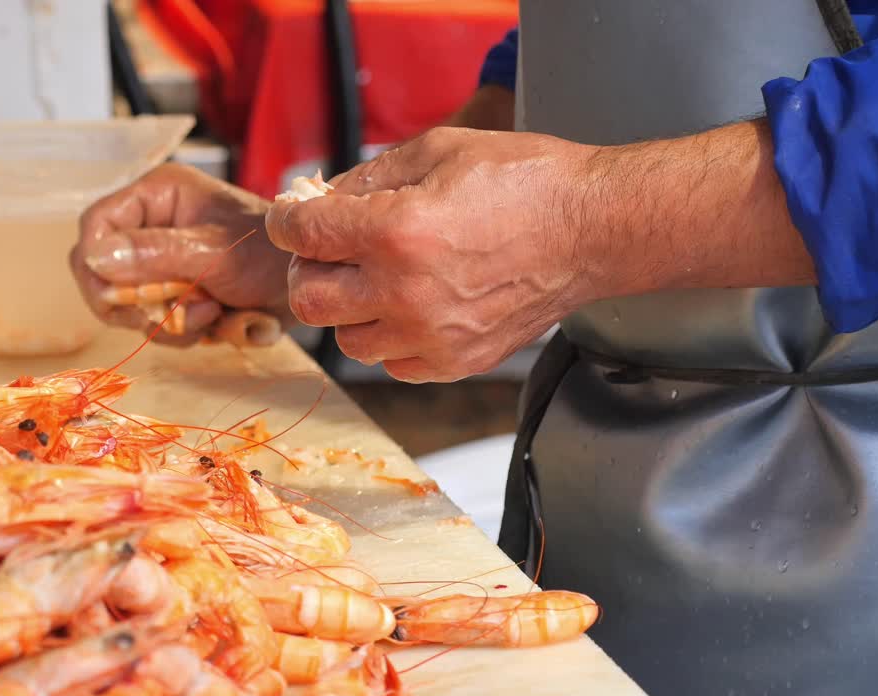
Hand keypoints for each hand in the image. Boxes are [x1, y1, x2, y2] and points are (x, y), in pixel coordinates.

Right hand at [72, 163, 293, 345]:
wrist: (313, 284)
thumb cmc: (271, 252)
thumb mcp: (213, 252)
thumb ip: (155, 254)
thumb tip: (94, 258)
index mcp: (158, 197)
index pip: (96, 225)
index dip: (95, 264)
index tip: (112, 297)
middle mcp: (154, 226)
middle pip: (106, 273)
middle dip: (140, 304)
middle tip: (179, 315)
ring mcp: (166, 263)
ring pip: (133, 306)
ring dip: (173, 322)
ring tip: (215, 313)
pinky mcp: (180, 294)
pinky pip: (161, 323)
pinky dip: (190, 331)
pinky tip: (224, 320)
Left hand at [266, 121, 816, 382]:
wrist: (591, 230)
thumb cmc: (523, 181)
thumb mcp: (437, 150)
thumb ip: (366, 177)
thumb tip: (317, 200)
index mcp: (396, 232)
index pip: (300, 235)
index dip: (286, 219)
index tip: (292, 216)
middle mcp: (406, 292)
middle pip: (307, 299)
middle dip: (307, 269)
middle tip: (328, 251)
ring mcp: (431, 335)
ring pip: (345, 339)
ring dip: (348, 308)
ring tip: (375, 279)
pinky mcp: (454, 361)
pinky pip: (391, 363)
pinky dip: (389, 337)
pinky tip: (410, 306)